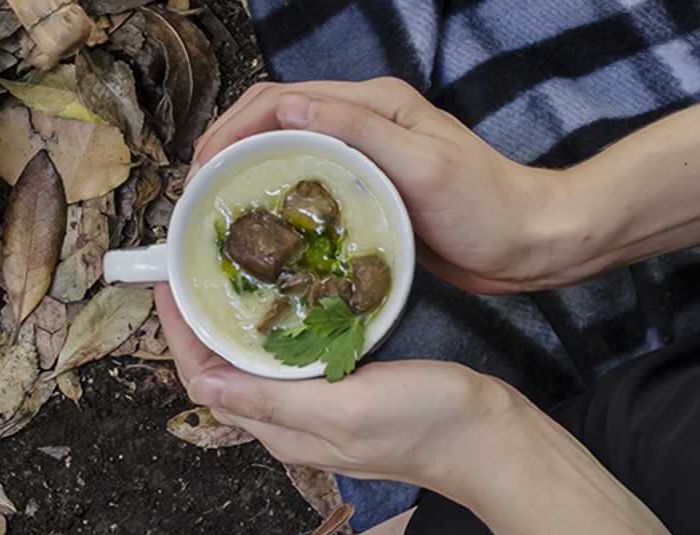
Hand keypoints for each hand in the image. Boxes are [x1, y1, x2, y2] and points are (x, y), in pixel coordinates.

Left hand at [155, 283, 517, 487]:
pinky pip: (289, 353)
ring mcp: (314, 402)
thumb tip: (204, 383)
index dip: (180, 330)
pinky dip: (273, 322)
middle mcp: (289, 417)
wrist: (488, 436)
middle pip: (222, 366)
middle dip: (199, 319)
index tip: (169, 281)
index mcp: (281, 427)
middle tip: (191, 266)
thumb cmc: (425, 425)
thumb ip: (274, 400)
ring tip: (224, 272)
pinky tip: (282, 293)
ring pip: (253, 358)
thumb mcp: (345, 410)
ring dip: (232, 318)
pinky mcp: (341, 384)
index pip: (206, 377)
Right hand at [191, 79, 569, 292]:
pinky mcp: (366, 185)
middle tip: (196, 194)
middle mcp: (362, 121)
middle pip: (272, 119)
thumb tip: (286, 109)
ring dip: (244, 170)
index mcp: (372, 104)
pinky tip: (262, 225)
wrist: (530, 241)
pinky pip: (306, 180)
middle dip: (226, 147)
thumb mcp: (424, 167)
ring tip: (216, 209)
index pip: (280, 99)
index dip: (232, 128)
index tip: (201, 169)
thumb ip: (358, 132)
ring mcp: (363, 152)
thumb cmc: (487, 206)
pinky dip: (274, 194)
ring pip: (284, 149)